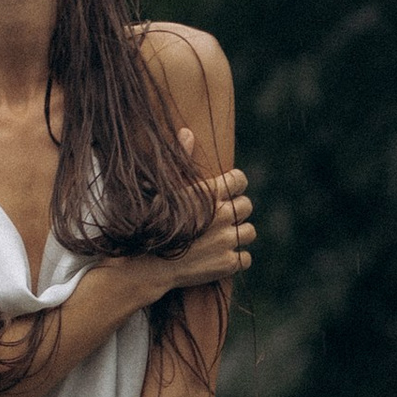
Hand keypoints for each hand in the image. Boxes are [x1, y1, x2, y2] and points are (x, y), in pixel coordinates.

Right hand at [160, 138, 252, 295]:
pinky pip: (246, 257)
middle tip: (219, 219)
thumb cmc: (152, 223)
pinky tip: (220, 257)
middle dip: (236, 211)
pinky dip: (235, 259)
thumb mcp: (165, 189)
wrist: (147, 264)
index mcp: (209, 193)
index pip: (240, 180)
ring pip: (250, 232)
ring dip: (238, 235)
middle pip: (247, 206)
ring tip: (220, 239)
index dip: (234, 185)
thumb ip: (182, 159)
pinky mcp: (228, 263)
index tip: (226, 192)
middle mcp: (223, 215)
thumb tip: (188, 132)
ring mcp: (227, 240)